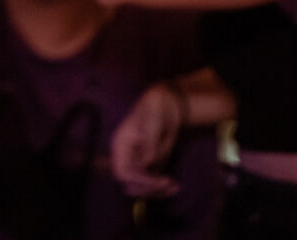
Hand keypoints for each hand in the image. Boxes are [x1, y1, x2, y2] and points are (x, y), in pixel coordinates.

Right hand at [109, 83, 183, 197]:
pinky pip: (151, 184)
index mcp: (120, 145)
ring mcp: (137, 162)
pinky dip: (162, 188)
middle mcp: (126, 156)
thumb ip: (150, 141)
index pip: (122, 171)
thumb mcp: (154, 120)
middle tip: (168, 184)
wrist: (166, 106)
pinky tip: (176, 187)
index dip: (138, 180)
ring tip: (174, 187)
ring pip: (141, 187)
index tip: (158, 181)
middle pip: (130, 184)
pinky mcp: (148, 166)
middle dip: (149, 188)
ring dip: (156, 191)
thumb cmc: (155, 108)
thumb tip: (147, 162)